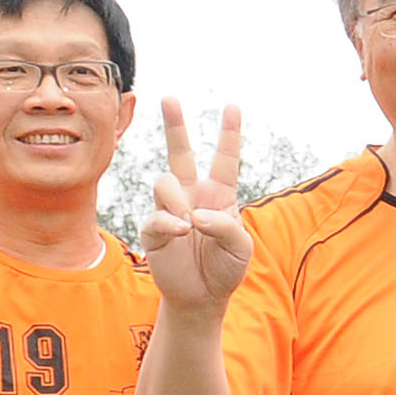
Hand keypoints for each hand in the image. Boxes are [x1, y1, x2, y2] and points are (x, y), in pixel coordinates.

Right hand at [137, 100, 253, 318]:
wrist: (203, 297)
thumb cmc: (226, 269)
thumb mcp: (241, 248)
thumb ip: (226, 226)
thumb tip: (194, 215)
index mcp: (219, 194)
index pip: (224, 158)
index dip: (229, 133)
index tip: (232, 106)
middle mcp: (193, 195)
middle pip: (180, 152)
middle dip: (175, 125)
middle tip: (170, 97)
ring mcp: (171, 209)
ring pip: (164, 181)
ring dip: (178, 200)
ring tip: (190, 224)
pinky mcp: (154, 227)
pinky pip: (157, 215)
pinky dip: (171, 223)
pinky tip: (182, 233)